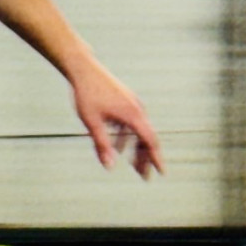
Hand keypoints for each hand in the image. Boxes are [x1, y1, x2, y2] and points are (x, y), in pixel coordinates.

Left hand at [69, 62, 162, 177]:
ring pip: (139, 131)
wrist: (83, 68)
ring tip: (134, 166)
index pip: (150, 141)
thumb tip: (109, 166)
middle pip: (146, 138)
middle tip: (144, 177)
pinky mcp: (125, 100)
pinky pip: (131, 123)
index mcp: (133, 115)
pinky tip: (120, 147)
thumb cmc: (86, 94)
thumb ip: (102, 145)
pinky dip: (128, 137)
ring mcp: (132, 103)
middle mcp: (137, 109)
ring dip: (136, 149)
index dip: (156, 158)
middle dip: (145, 159)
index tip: (161, 173)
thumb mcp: (92, 123)